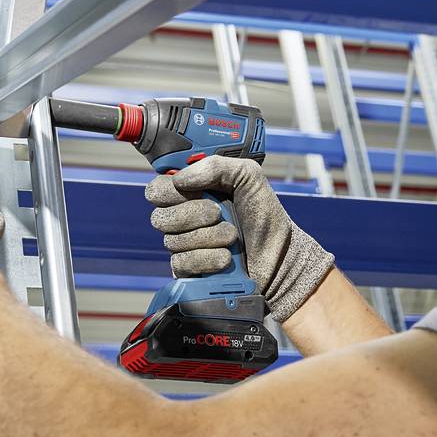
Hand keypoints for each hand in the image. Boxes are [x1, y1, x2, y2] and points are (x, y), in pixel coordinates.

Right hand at [145, 157, 333, 321]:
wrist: (279, 254)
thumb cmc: (263, 215)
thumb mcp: (248, 176)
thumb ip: (216, 166)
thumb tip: (180, 179)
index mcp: (191, 192)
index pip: (156, 189)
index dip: (169, 191)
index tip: (192, 190)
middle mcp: (183, 218)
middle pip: (160, 217)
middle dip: (193, 214)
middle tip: (219, 213)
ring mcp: (184, 245)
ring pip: (172, 241)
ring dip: (209, 237)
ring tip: (232, 236)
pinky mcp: (189, 270)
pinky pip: (182, 263)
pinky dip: (208, 259)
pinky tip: (226, 257)